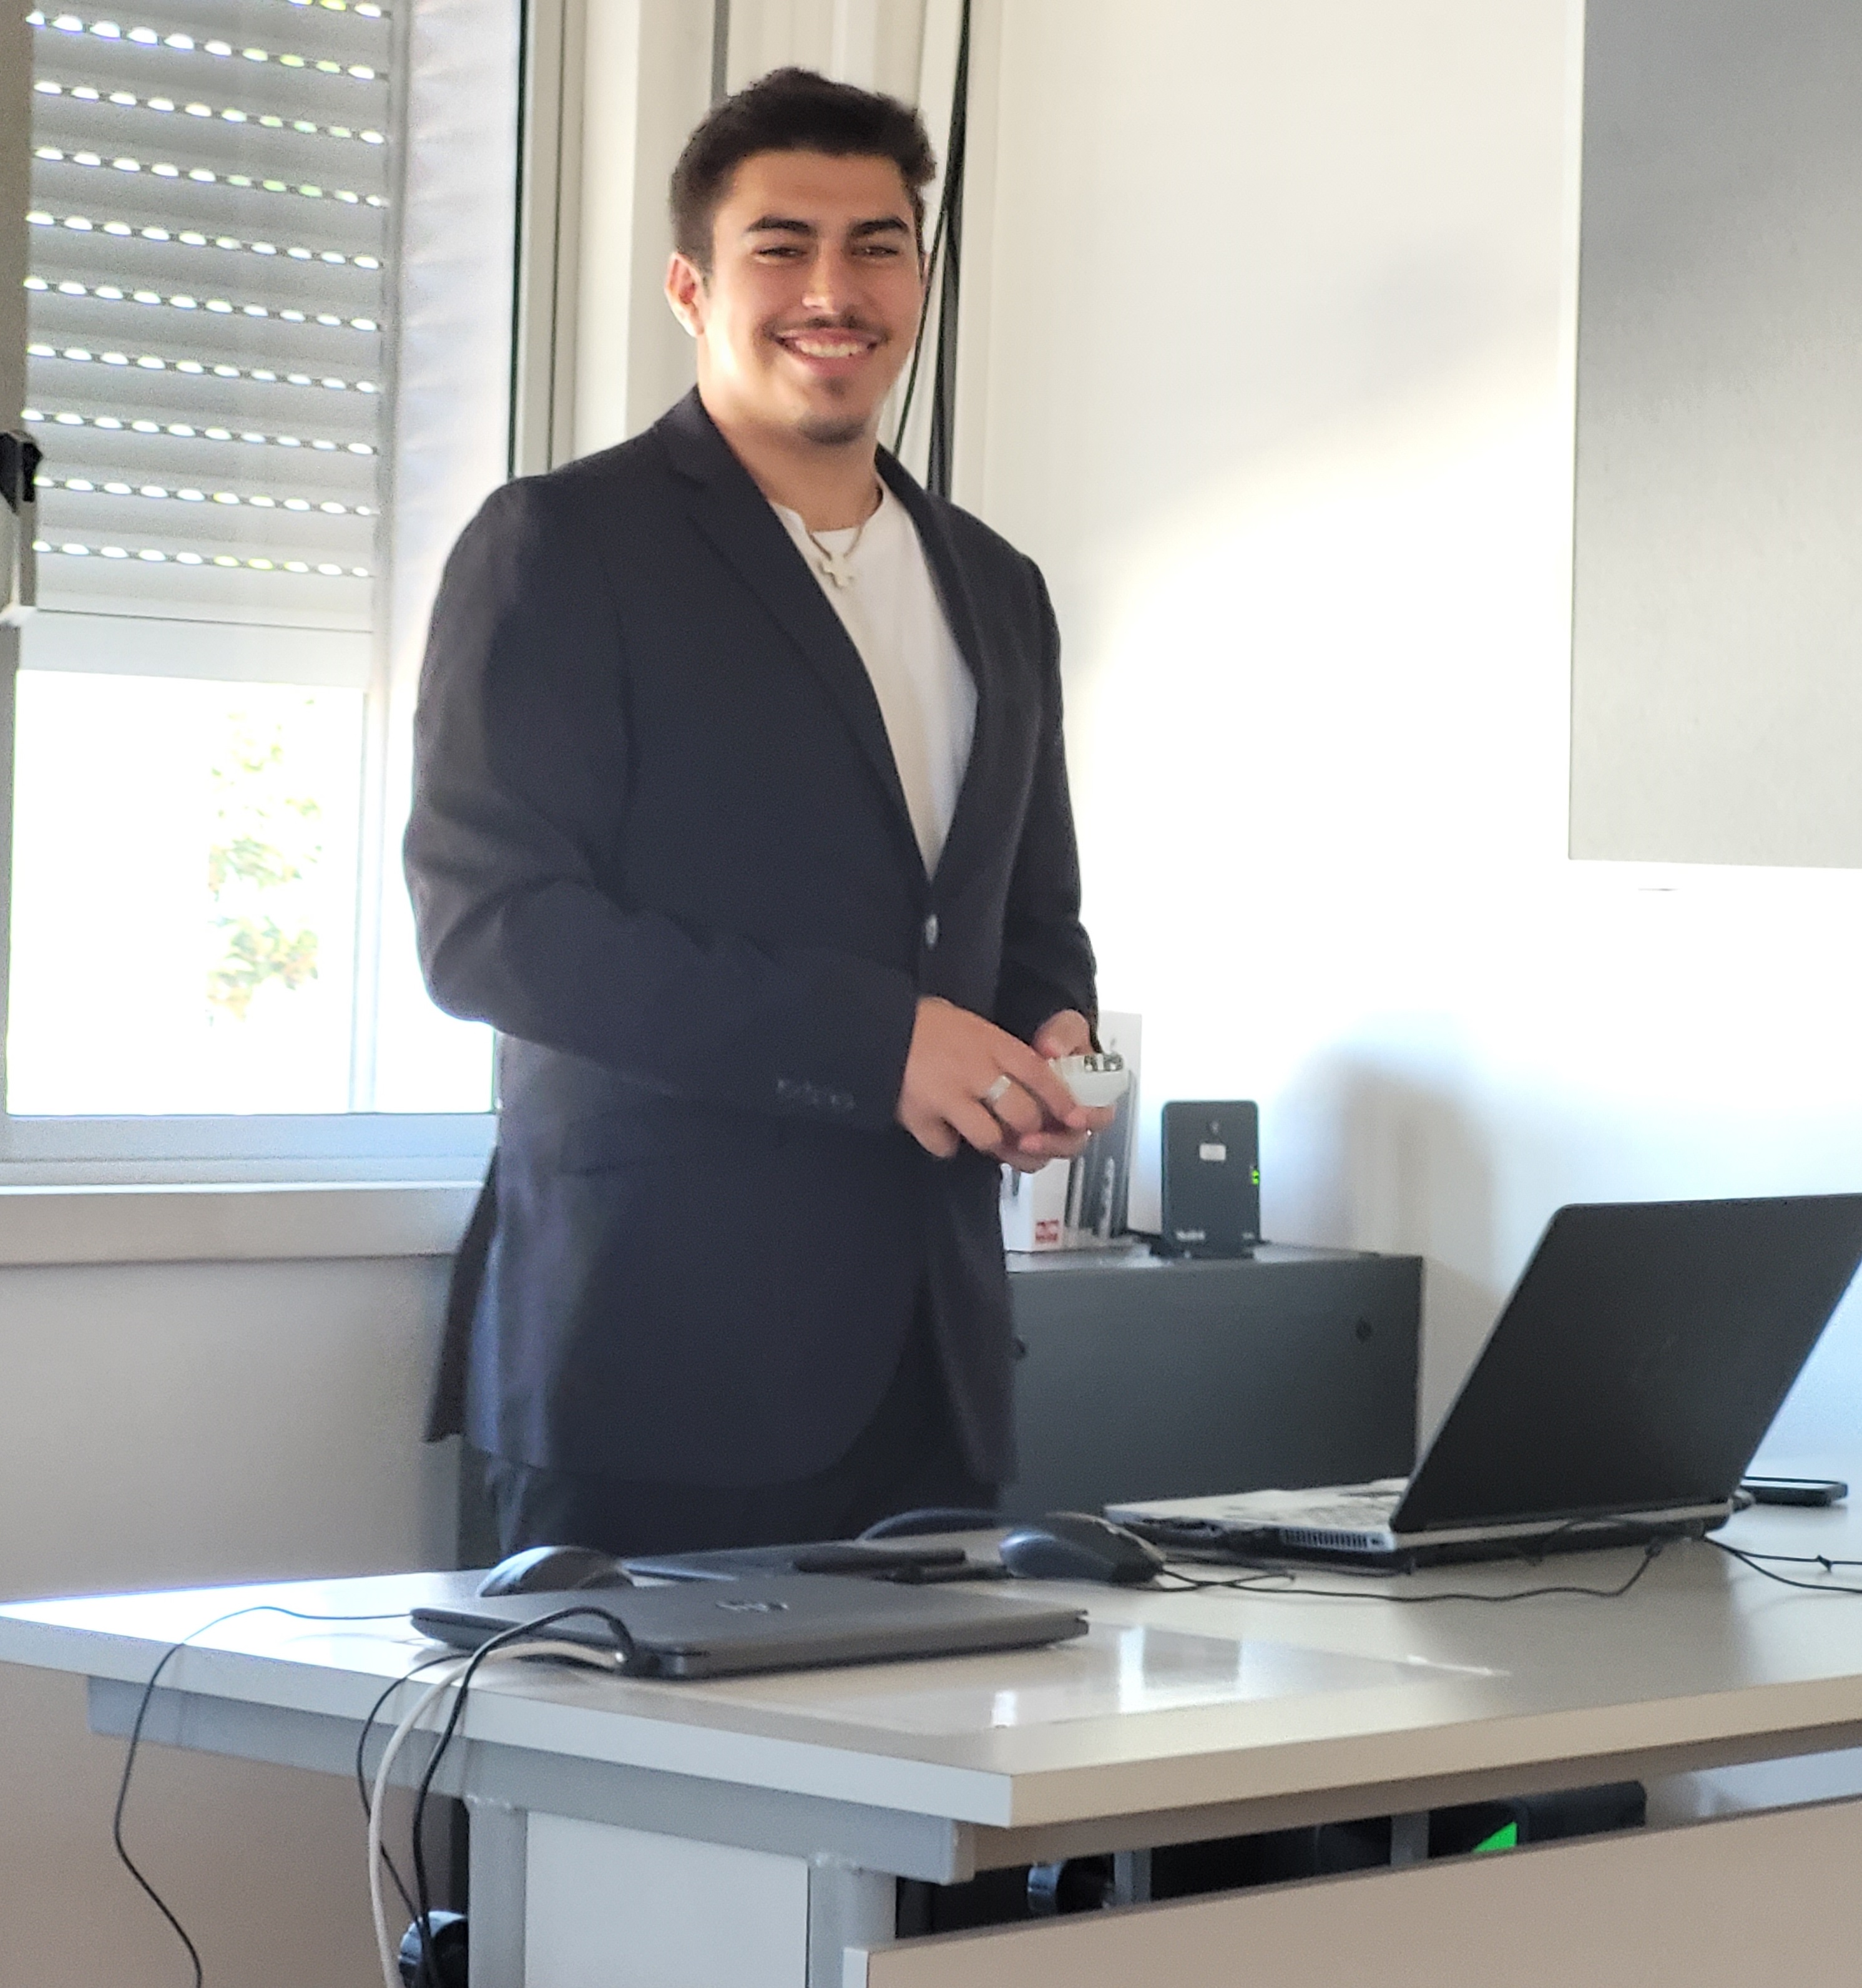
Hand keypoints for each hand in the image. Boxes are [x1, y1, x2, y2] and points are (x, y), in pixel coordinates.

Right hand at [896, 998, 1092, 1161]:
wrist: (875, 1025)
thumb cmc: (926, 1022)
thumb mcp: (973, 1026)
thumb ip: (1001, 1054)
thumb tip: (1033, 1081)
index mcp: (992, 1043)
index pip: (1041, 1076)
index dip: (1060, 1101)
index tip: (1073, 1118)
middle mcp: (975, 1070)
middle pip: (1022, 1115)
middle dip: (1027, 1129)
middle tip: (1020, 1130)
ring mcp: (947, 1096)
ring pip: (989, 1138)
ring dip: (989, 1140)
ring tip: (978, 1130)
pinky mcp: (919, 1116)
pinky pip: (945, 1147)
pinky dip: (945, 1143)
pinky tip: (941, 1129)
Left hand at [1006, 1010, 1115, 1163]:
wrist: (1027, 1042)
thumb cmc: (1056, 1040)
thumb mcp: (1065, 1028)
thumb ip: (1065, 1035)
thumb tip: (1052, 1048)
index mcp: (1092, 1095)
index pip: (1101, 1115)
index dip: (1091, 1119)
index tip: (1074, 1117)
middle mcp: (1073, 1118)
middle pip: (1073, 1143)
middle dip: (1053, 1144)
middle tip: (1032, 1139)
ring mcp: (1050, 1130)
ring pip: (1048, 1154)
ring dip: (1032, 1152)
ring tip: (1012, 1144)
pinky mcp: (1026, 1137)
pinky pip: (1023, 1156)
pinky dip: (1012, 1154)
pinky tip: (999, 1145)